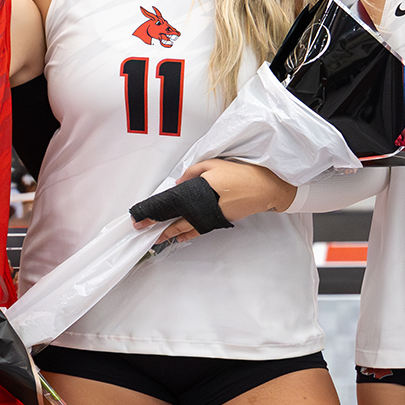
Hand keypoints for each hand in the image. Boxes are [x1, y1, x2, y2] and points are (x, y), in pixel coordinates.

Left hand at [134, 159, 298, 244]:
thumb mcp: (212, 164)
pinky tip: (180, 238)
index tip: (140, 219)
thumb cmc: (239, 174)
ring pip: (186, 229)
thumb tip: (178, 184)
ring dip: (171, 234)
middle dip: (158, 227)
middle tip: (143, 233)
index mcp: (197, 193)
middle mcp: (201, 209)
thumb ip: (192, 173)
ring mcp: (211, 217)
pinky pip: (199, 230)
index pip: (169, 205)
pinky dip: (188, 235)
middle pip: (175, 221)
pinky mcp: (219, 221)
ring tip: (158, 239)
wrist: (264, 188)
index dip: (154, 212)